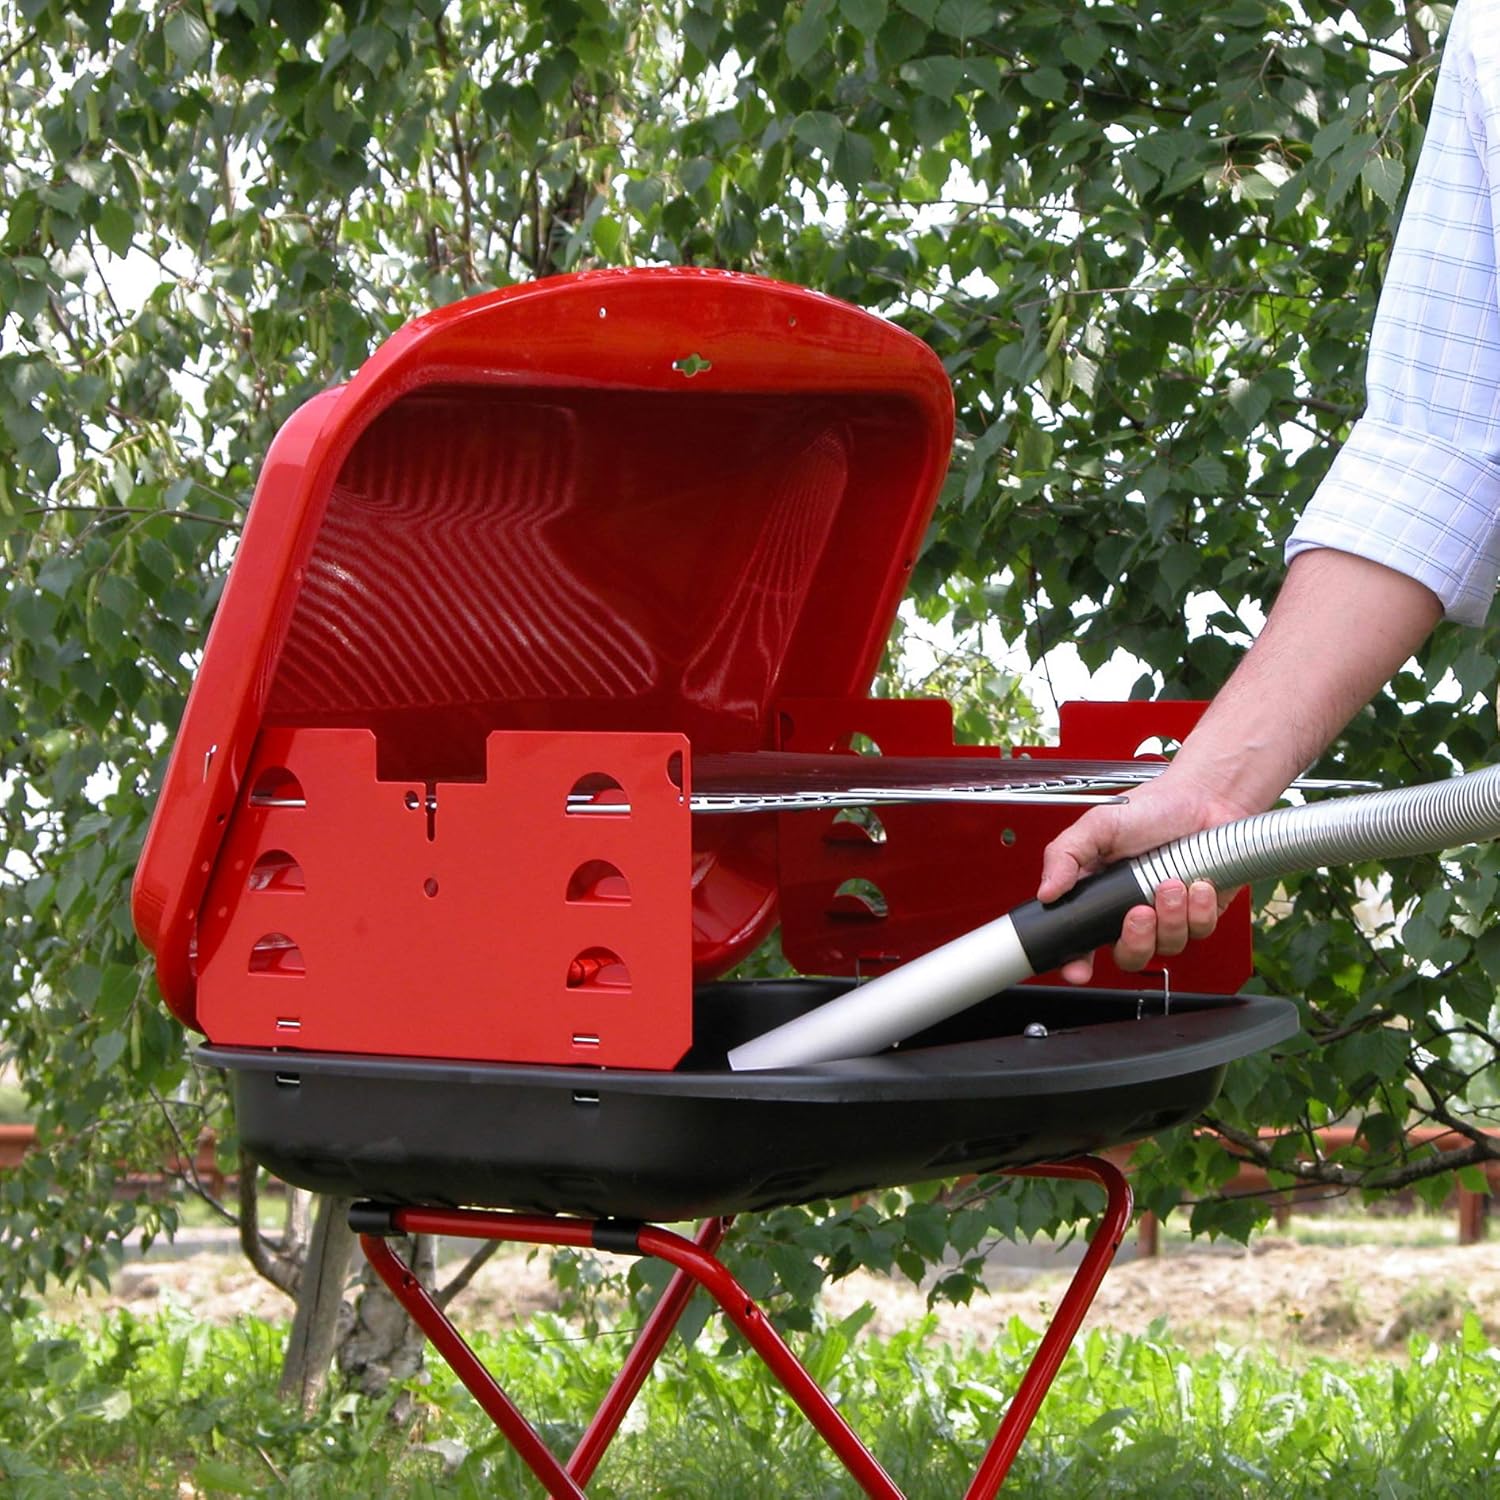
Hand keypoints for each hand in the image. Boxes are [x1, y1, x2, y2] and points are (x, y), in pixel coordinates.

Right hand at [1036, 768, 1250, 983]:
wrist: (1203, 798)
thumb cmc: (1152, 808)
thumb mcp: (1098, 825)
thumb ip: (1065, 855)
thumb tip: (1045, 892)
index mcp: (1100, 896)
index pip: (1082, 942)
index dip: (1077, 962)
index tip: (1079, 968)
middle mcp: (1132, 912)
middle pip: (1128, 955)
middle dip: (1134, 940)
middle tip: (1139, 911)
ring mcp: (1167, 916)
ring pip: (1166, 946)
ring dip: (1170, 916)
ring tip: (1170, 882)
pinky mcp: (1200, 914)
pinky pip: (1199, 931)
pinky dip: (1198, 908)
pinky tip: (1196, 883)